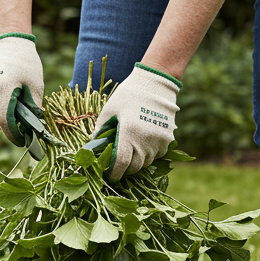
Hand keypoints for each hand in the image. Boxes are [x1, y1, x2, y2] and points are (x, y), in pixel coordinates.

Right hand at [0, 33, 42, 142]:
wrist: (10, 45)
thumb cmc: (27, 65)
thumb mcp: (35, 86)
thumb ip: (34, 108)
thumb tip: (36, 128)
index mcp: (4, 90)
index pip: (4, 121)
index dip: (13, 135)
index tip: (21, 141)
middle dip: (8, 127)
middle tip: (22, 129)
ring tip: (13, 116)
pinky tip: (3, 106)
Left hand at [93, 63, 180, 180]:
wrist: (155, 83)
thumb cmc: (128, 95)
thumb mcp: (109, 111)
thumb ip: (100, 131)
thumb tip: (91, 149)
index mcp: (129, 134)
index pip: (121, 164)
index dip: (113, 174)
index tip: (108, 177)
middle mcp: (146, 141)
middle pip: (134, 167)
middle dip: (124, 169)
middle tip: (116, 164)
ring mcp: (159, 141)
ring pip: (146, 162)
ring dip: (136, 161)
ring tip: (129, 151)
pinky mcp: (168, 139)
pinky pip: (157, 155)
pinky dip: (148, 154)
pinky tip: (141, 144)